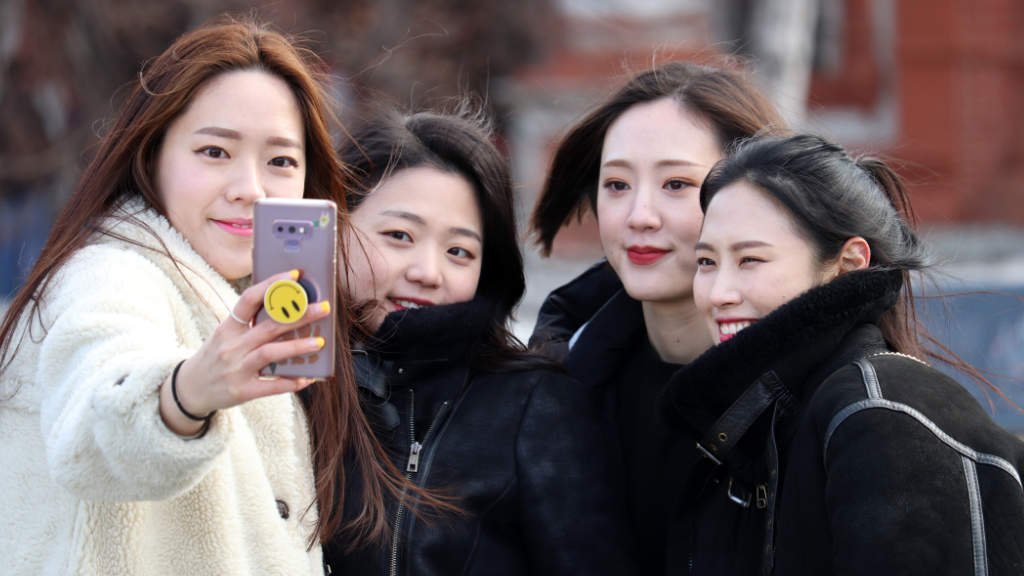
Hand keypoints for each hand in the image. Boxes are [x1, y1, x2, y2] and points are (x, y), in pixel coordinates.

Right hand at [159, 270, 330, 435]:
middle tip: (323, 308)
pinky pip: (271, 386)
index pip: (248, 300)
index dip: (271, 286)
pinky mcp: (242, 391)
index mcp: (228, 328)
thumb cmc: (215, 357)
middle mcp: (232, 346)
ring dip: (297, 347)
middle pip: (268, 326)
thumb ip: (249, 324)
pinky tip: (308, 378)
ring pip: (270, 353)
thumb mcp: (225, 336)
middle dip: (298, 316)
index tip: (294, 276)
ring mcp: (237, 369)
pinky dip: (291, 382)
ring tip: (320, 342)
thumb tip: (287, 309)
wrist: (189, 390)